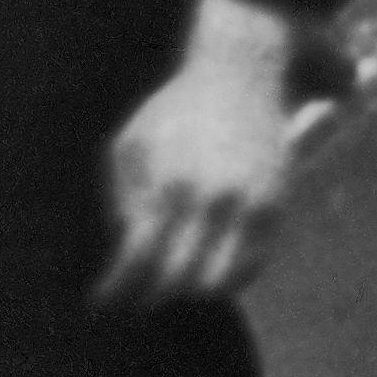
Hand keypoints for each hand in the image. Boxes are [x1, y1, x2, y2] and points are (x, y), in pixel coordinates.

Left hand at [100, 0, 304, 305]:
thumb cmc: (174, 111)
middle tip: (139, 296)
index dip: (117, 289)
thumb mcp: (130, 145)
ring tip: (176, 279)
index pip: (138, 258)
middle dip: (152, 294)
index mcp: (166, 183)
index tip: (102, 302)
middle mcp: (208, 199)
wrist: (239, 74)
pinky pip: (253, 266)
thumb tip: (128, 254)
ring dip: (192, 289)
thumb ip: (124, 201)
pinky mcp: (274, 206)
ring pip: (220, 283)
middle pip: (177, 279)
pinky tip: (209, 265)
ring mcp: (246, 205)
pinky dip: (228, 276)